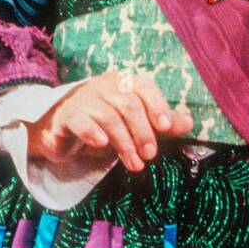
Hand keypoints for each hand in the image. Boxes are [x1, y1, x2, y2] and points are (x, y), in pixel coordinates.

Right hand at [25, 72, 193, 172]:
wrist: (60, 131)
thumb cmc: (104, 126)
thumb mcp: (136, 126)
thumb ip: (162, 124)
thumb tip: (188, 123)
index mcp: (124, 83)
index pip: (145, 87)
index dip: (158, 106)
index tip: (167, 127)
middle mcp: (105, 86)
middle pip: (129, 105)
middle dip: (143, 132)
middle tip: (150, 155)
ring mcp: (84, 98)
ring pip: (108, 117)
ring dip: (124, 143)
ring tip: (134, 164)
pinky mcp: (66, 114)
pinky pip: (80, 120)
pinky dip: (92, 132)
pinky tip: (101, 145)